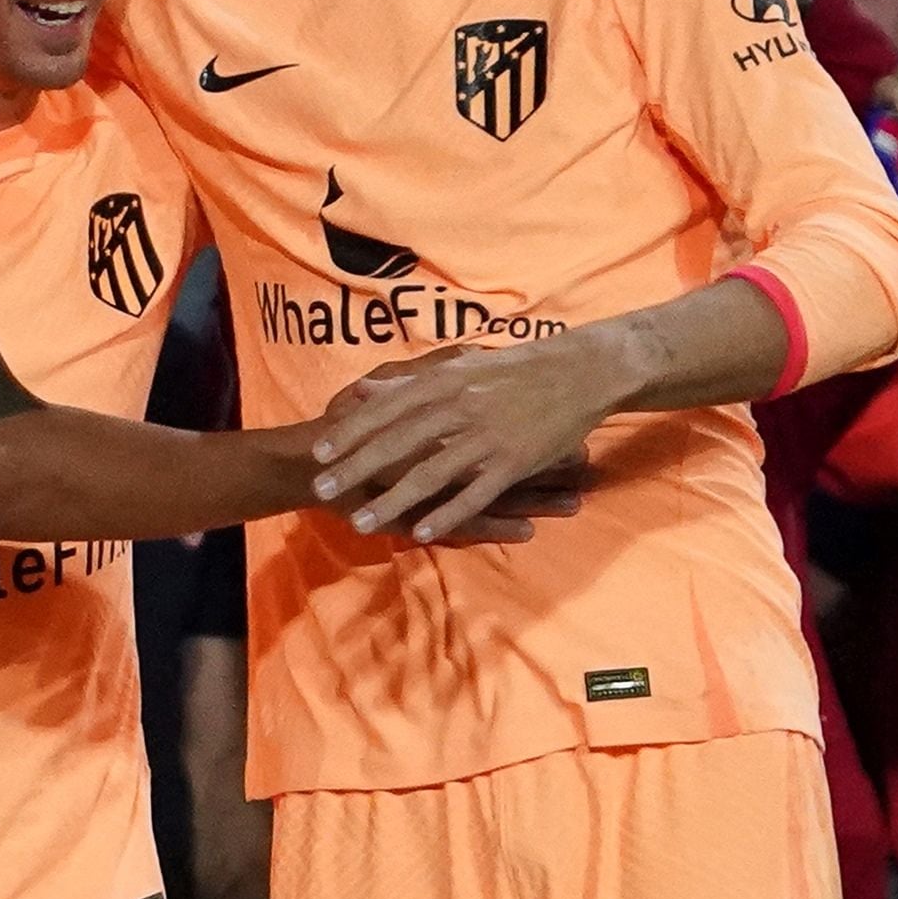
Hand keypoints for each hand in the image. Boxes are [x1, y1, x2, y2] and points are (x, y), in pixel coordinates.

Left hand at [306, 342, 621, 544]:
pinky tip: (422, 533)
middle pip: (397, 442)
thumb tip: (365, 388)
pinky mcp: (512, 462)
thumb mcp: (459, 365)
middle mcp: (459, 407)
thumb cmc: (517, 369)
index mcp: (444, 381)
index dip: (350, 432)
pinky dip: (447, 514)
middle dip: (355, 468)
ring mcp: (486, 436)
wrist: (579, 371)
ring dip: (392, 500)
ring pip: (429, 473)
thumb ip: (410, 381)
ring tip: (361, 522)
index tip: (318, 452)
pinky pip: (474, 493)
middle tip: (321, 490)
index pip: (385, 409)